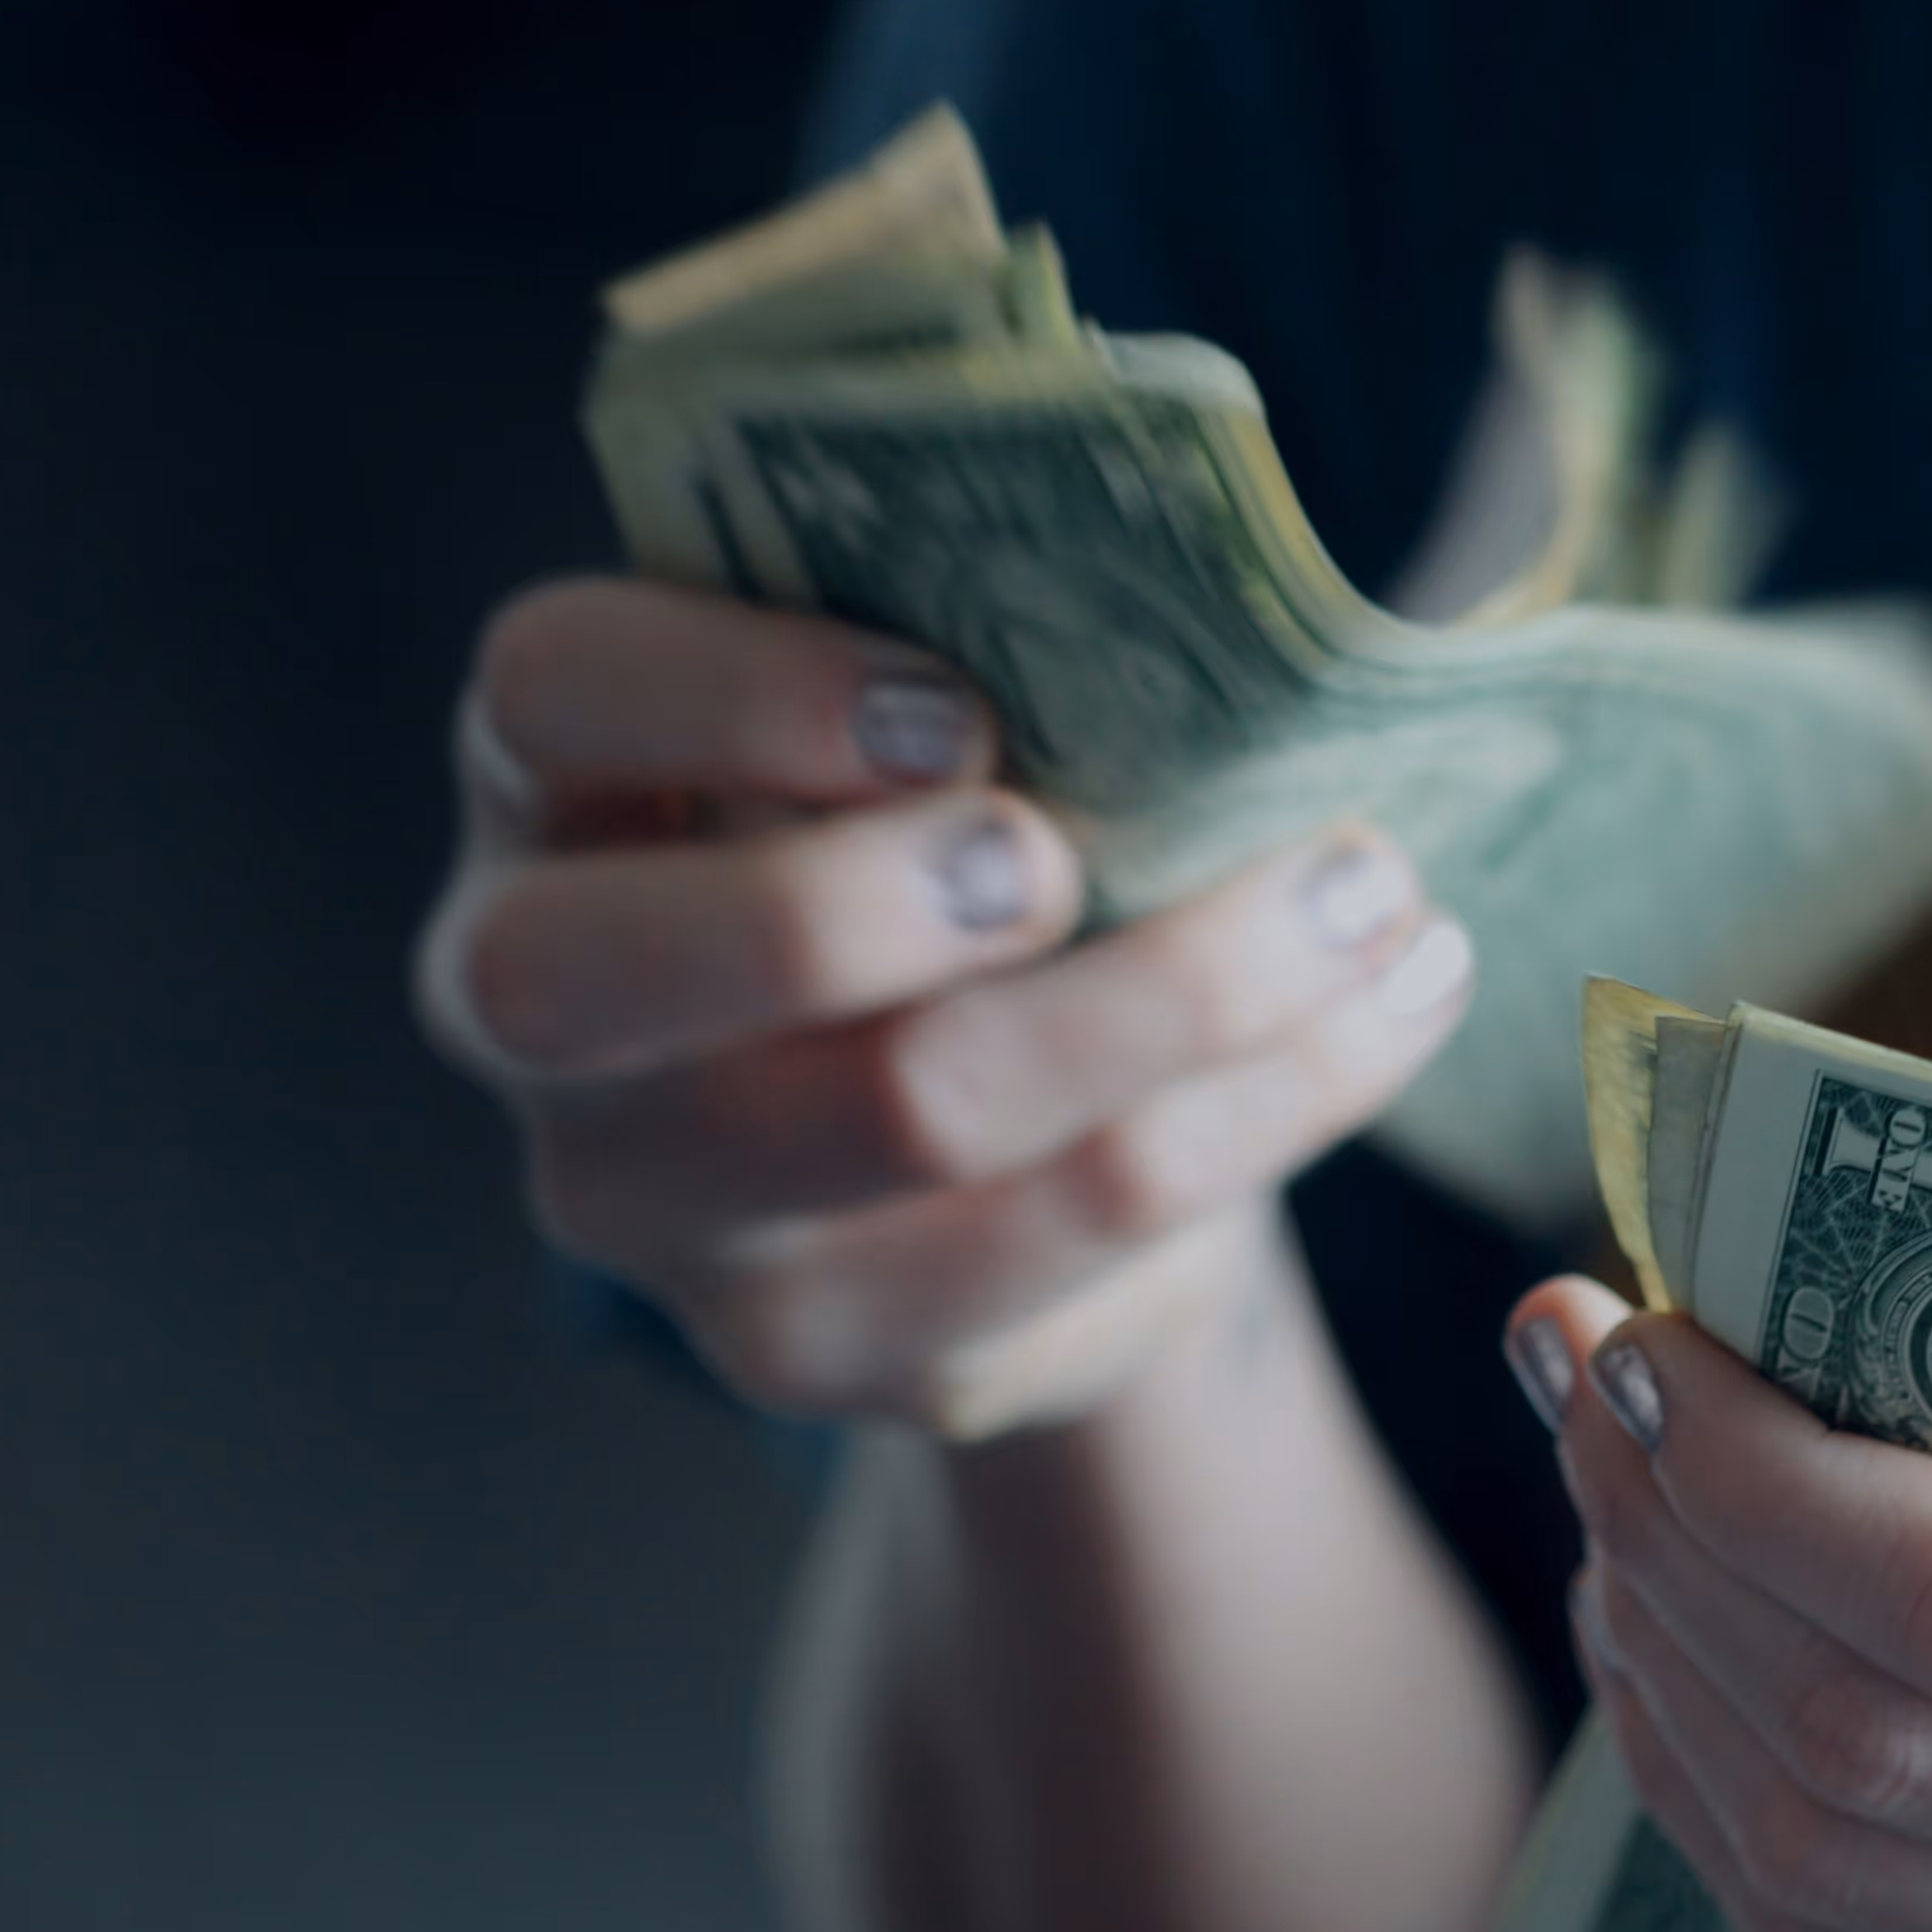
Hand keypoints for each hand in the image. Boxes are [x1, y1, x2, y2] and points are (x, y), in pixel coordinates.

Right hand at [416, 577, 1474, 1436]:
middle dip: (867, 902)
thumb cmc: (947, 823)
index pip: (549, 696)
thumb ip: (967, 630)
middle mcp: (542, 1015)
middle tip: (1074, 854)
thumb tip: (1195, 582)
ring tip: (1373, 893)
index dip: (732, 693)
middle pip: (620, 973)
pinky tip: (1389, 1007)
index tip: (959, 707)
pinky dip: (1269, 1106)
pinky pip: (1076, 1238)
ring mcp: (670, 1213)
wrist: (990, 1104)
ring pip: (909, 1114)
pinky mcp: (833, 1349)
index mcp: (550, 786)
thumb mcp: (917, 706)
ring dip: (1184, 993)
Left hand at [1521, 1253, 1931, 1931]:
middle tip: (1576, 1365)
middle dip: (1661, 1540)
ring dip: (1659, 1665)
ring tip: (1607, 1487)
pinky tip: (1677, 1634)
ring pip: (1824, 1874)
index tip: (1637, 1325)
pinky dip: (1723, 1791)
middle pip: (1866, 1744)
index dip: (1749, 1474)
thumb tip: (1769, 1214)